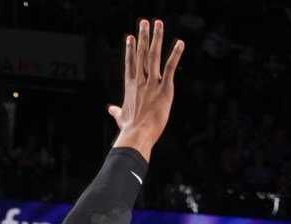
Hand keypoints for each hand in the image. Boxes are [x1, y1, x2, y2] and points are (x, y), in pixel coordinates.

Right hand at [107, 17, 182, 156]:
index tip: (130, 36)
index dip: (131, 49)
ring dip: (156, 38)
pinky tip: (180, 43)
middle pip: (141, 54)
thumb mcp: (121, 117)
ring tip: (158, 23)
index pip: (130, 63)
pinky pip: (171, 68)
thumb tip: (110, 109)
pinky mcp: (164, 89)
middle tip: (144, 22)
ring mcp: (152, 83)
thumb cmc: (129, 129)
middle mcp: (140, 81)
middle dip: (143, 36)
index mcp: (130, 86)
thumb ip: (116, 111)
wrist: (137, 135)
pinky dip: (175, 54)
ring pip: (153, 56)